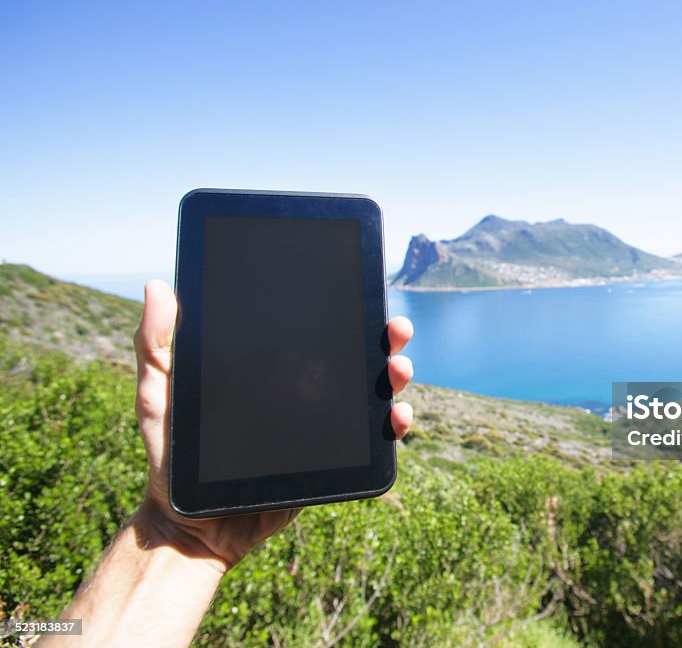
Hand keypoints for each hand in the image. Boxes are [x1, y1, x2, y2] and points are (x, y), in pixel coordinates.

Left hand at [131, 280, 414, 571]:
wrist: (190, 524)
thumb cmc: (169, 456)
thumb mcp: (158, 394)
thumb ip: (156, 344)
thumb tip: (155, 286)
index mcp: (269, 370)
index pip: (314, 332)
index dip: (344, 309)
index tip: (361, 290)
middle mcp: (301, 393)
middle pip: (353, 356)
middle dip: (383, 338)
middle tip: (394, 328)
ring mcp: (321, 425)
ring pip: (370, 392)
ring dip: (394, 376)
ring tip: (398, 369)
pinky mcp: (331, 460)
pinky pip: (371, 441)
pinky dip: (392, 426)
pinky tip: (397, 416)